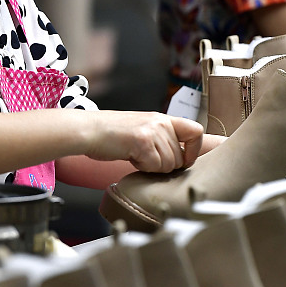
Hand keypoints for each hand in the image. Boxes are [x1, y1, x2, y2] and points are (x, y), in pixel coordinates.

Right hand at [86, 111, 204, 172]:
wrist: (89, 130)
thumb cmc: (112, 135)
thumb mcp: (143, 130)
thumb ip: (162, 140)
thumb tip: (180, 160)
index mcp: (164, 118)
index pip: (197, 131)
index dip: (194, 151)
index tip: (183, 161)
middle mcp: (162, 122)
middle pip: (180, 158)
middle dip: (163, 165)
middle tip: (144, 157)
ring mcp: (153, 131)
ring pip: (168, 165)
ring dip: (152, 167)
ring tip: (135, 154)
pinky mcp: (143, 142)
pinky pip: (154, 166)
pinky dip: (142, 168)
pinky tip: (131, 156)